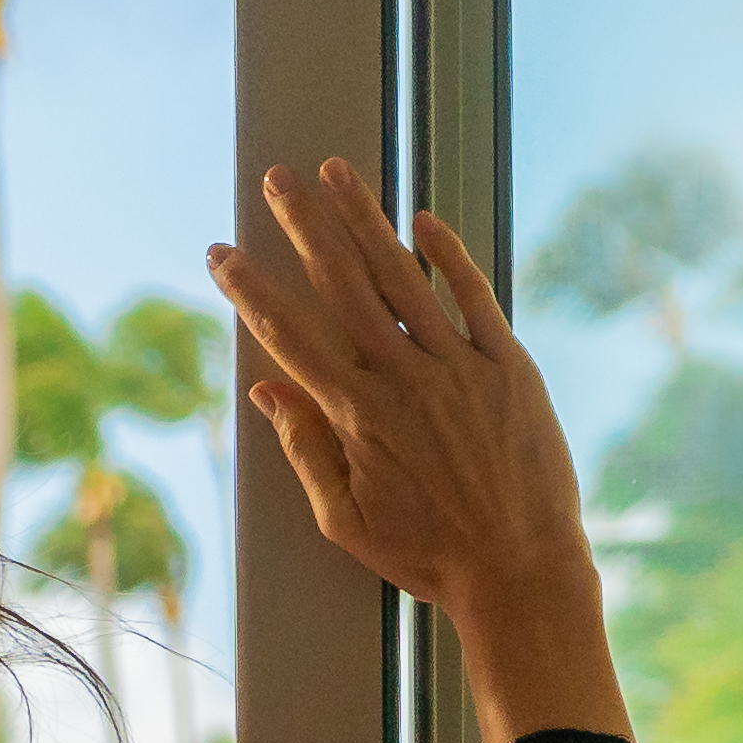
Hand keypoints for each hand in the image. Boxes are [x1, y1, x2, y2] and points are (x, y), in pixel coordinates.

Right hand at [210, 161, 628, 742]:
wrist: (522, 571)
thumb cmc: (428, 556)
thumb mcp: (346, 520)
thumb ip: (305, 450)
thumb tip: (268, 391)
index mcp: (357, 417)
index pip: (289, 337)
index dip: (250, 290)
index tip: (220, 253)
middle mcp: (404, 378)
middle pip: (342, 285)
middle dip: (303, 226)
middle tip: (277, 178)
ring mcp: (459, 366)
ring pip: (402, 277)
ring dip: (365, 220)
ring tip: (336, 172)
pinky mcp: (509, 366)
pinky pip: (473, 297)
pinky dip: (447, 256)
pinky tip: (422, 220)